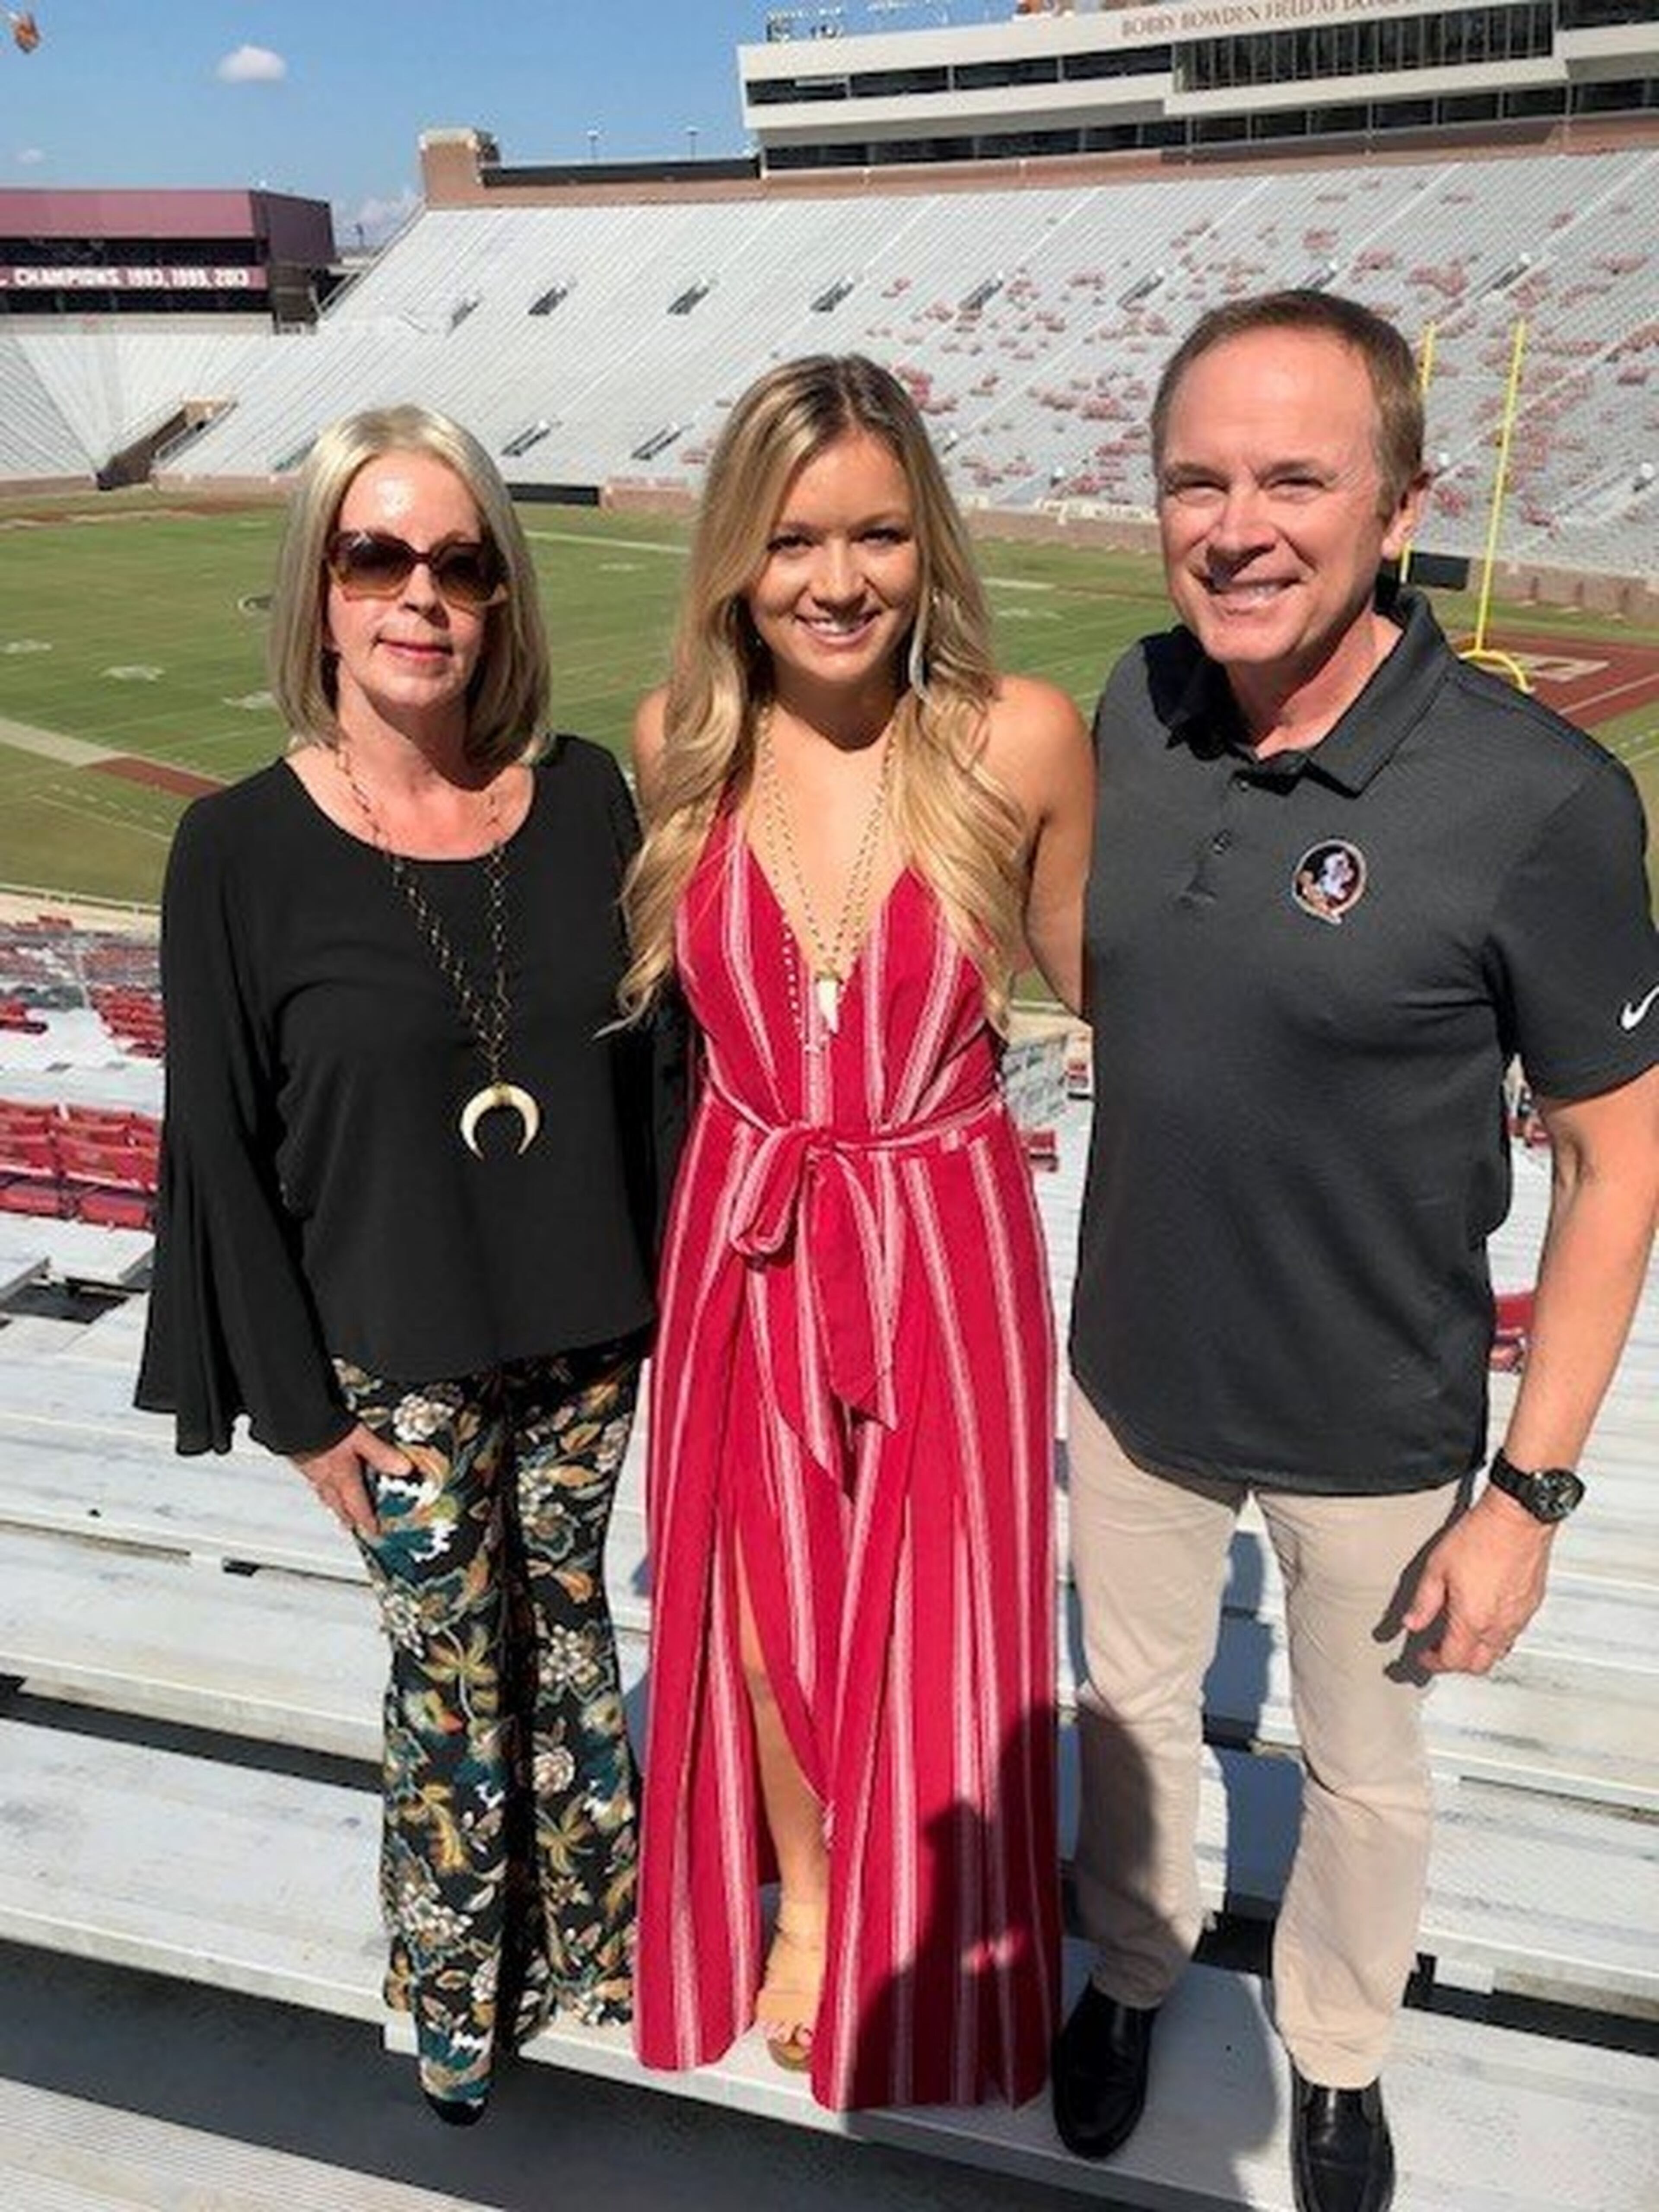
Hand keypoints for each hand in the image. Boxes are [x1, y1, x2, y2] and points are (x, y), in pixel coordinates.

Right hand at [291, 1421, 410, 1537]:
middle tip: (353, 1527)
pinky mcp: (299, 1459)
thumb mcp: (361, 1439)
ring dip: (332, 1503)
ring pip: (324, 1494)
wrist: (293, 1421)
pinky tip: (319, 1476)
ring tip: (337, 1507)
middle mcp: (325, 1479)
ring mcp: (310, 1470)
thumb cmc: (323, 1430)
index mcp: (342, 1478)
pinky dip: (320, 1485)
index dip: (367, 1521)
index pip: (358, 1506)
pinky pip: (313, 1479)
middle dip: (347, 1518)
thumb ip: (381, 1454)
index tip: (372, 1532)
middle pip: (338, 1505)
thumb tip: (403, 1468)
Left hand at [1400, 1488, 1554, 1675]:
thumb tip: (1411, 1622)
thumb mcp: (1437, 1567)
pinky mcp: (1532, 1605)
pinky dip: (1496, 1636)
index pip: (1453, 1660)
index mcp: (1473, 1620)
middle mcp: (1500, 1625)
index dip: (1434, 1662)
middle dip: (1457, 1664)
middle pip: (1479, 1665)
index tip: (1425, 1655)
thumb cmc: (1481, 1536)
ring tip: (1460, 1635)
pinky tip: (1485, 1618)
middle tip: (1440, 1651)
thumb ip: (1424, 1601)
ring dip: (1478, 1651)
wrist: (1517, 1518)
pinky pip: (1513, 1633)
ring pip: (1498, 1652)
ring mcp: (1520, 1617)